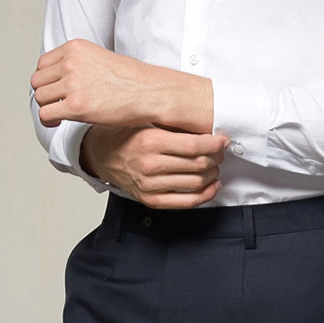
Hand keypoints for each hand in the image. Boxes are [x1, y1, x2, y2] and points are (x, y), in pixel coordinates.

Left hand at [30, 38, 212, 130]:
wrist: (149, 91)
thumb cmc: (130, 78)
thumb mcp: (99, 57)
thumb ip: (76, 62)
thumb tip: (56, 77)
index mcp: (75, 48)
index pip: (42, 64)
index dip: (47, 79)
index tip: (55, 89)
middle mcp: (71, 63)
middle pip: (37, 81)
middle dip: (46, 94)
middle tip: (57, 103)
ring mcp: (73, 84)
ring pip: (40, 98)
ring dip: (48, 107)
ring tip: (60, 113)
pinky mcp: (76, 106)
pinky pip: (46, 114)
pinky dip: (49, 121)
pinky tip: (60, 123)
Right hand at [80, 125, 229, 208]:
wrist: (100, 153)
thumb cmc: (125, 134)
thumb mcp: (146, 120)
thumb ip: (173, 124)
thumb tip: (206, 125)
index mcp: (150, 141)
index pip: (194, 145)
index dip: (215, 143)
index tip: (223, 140)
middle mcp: (150, 165)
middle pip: (198, 164)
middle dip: (216, 157)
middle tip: (220, 150)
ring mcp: (150, 185)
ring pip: (196, 182)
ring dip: (213, 173)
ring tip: (215, 164)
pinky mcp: (151, 200)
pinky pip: (186, 202)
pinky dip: (205, 195)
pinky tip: (212, 185)